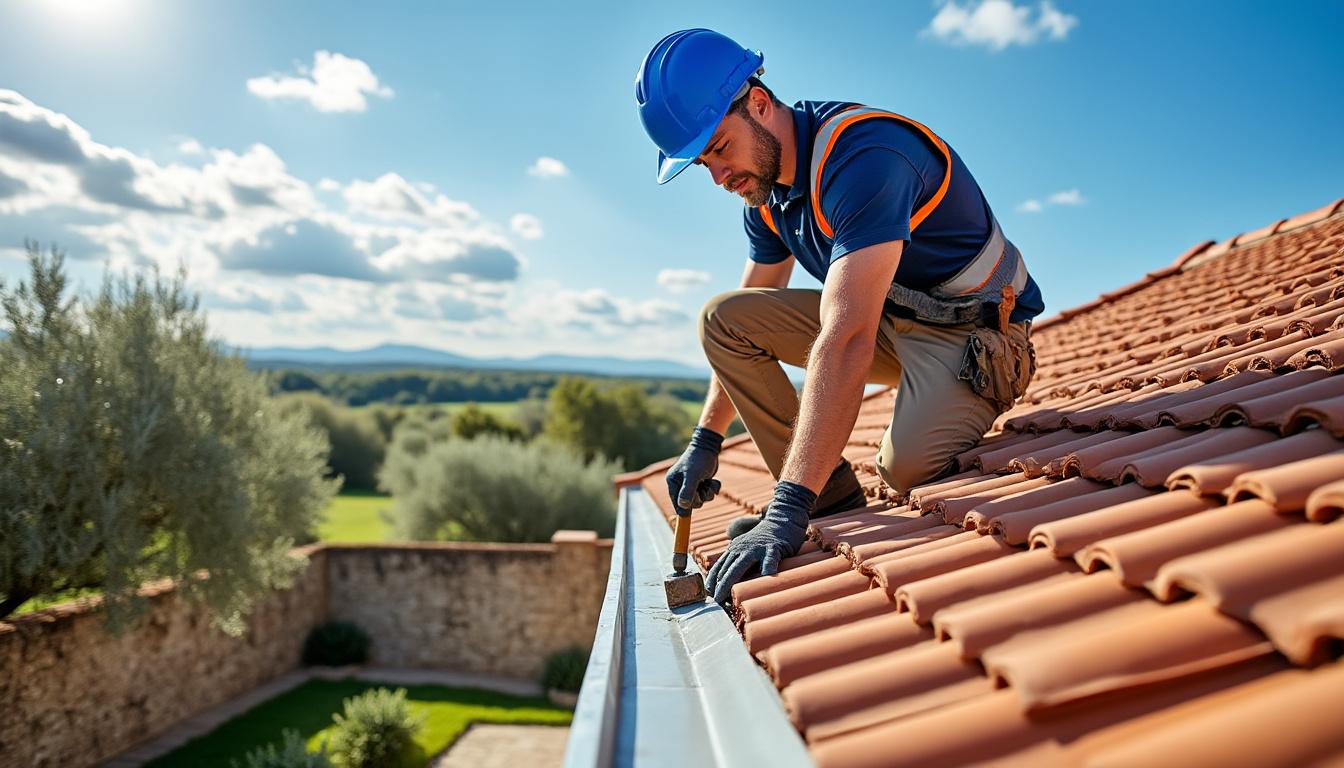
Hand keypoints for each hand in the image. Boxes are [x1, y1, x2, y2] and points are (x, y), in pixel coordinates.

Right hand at [666, 426, 723, 515]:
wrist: (709, 447)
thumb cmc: (699, 460)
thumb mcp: (693, 475)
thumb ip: (687, 491)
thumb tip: (682, 507)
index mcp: (673, 482)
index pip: (677, 503)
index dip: (685, 509)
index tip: (688, 518)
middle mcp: (680, 484)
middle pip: (691, 504)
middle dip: (700, 497)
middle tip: (703, 487)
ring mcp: (692, 484)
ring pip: (701, 499)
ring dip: (708, 492)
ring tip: (708, 481)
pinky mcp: (701, 483)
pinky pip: (708, 494)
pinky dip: (713, 488)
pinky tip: (712, 480)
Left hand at [705, 480, 815, 602]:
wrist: (783, 519)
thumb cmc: (766, 540)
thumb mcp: (748, 550)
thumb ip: (739, 563)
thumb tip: (730, 584)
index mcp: (735, 549)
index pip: (719, 566)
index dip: (713, 580)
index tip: (709, 593)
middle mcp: (742, 548)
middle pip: (728, 568)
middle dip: (720, 584)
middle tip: (717, 599)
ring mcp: (757, 547)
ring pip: (741, 565)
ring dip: (733, 580)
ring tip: (730, 595)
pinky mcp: (773, 547)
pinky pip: (769, 558)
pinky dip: (767, 567)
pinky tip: (765, 577)